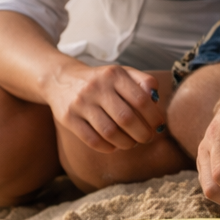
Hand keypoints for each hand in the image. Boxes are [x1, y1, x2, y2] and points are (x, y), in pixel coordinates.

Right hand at [46, 63, 163, 153]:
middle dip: (142, 133)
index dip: (154, 117)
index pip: (141, 99)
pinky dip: (107, 147)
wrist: (60, 79)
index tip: (158, 126)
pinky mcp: (68, 117)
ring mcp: (81, 103)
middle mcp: (97, 87)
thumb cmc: (101, 80)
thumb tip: (156, 99)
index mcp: (114, 75)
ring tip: (132, 143)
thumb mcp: (121, 73)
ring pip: (109, 132)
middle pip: (126, 118)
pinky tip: (114, 146)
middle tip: (147, 138)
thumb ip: (143, 81)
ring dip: (126, 143)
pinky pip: (92, 140)